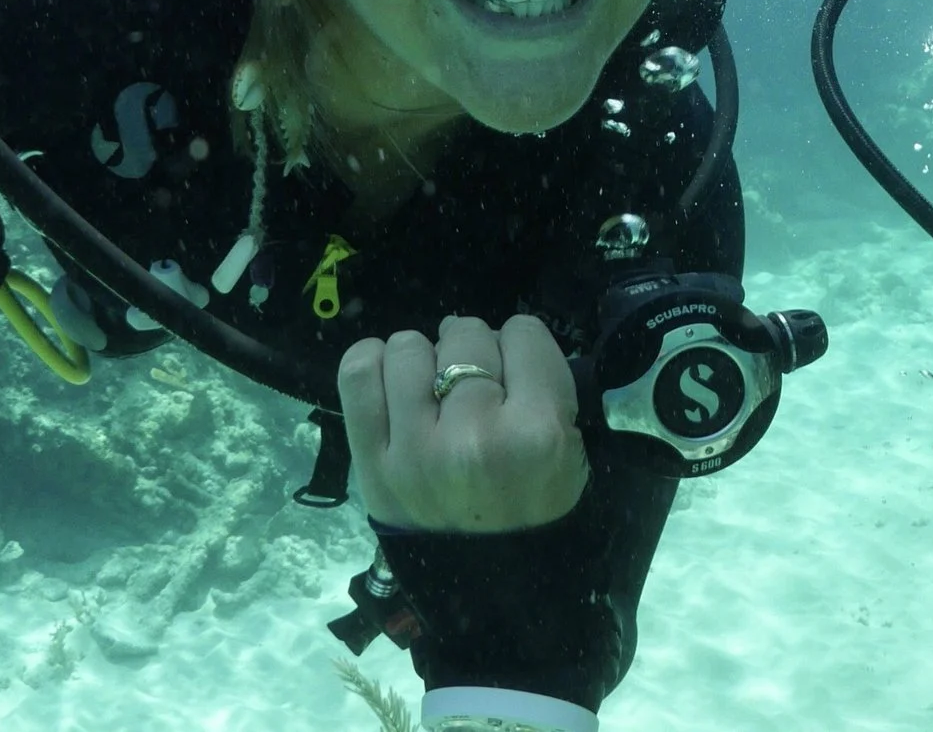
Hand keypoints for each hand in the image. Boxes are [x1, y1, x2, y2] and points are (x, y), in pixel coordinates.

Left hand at [338, 314, 587, 532]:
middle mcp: (473, 439)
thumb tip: (487, 334)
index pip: (524, 334)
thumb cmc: (540, 513)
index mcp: (537, 434)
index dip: (524, 350)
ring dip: (425, 360)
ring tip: (436, 391)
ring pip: (409, 348)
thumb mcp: (574, 450)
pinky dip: (373, 363)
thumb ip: (544, 384)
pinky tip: (391, 377)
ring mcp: (415, 453)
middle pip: (467, 336)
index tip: (521, 376)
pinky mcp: (372, 466)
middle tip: (479, 389)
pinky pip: (358, 376)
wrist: (494, 597)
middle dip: (476, 353)